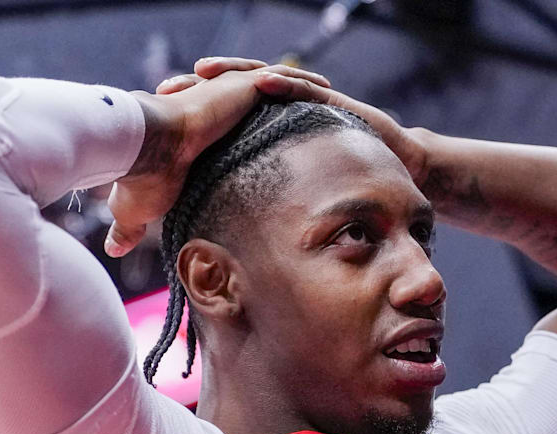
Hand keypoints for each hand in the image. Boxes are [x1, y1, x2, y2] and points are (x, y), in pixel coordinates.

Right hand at [104, 59, 335, 255]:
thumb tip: (112, 251)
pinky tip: (322, 85)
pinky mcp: (239, 86)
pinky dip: (300, 81)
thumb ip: (129, 227)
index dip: (245, 130)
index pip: (226, 128)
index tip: (269, 143)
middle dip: (278, 102)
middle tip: (307, 112)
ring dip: (297, 87)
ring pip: (271, 83)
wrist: (142, 150)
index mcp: (194, 133)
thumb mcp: (134, 209)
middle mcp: (212, 108)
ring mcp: (227, 94)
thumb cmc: (138, 180)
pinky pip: (280, 78)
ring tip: (325, 92)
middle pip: (253, 101)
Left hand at [169, 57, 429, 185]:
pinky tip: (261, 80)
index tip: (159, 114)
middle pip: (233, 92)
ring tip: (204, 70)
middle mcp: (281, 113)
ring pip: (263, 80)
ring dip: (233, 73)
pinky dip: (282, 83)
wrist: (398, 169)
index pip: (221, 116)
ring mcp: (305, 104)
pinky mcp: (330, 102)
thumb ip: (261, 208)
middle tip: (169, 84)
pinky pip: (302, 90)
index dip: (191, 113)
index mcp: (265, 133)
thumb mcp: (293, 200)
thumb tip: (217, 240)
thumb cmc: (344, 187)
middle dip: (201, 86)